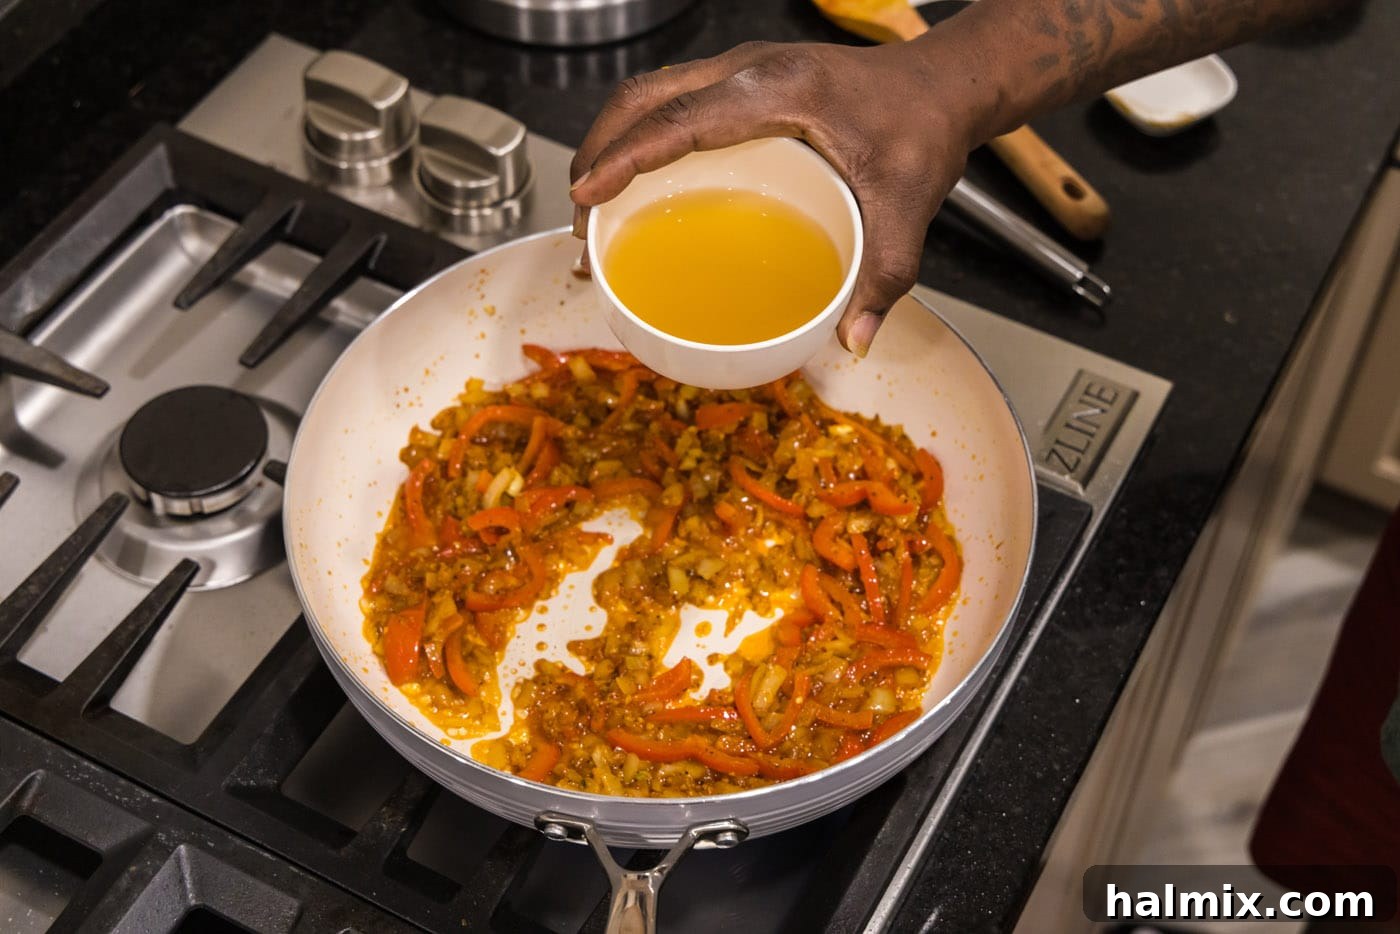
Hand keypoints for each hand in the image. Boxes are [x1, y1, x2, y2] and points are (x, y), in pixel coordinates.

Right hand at [568, 39, 994, 356]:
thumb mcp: (909, 208)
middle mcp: (750, 69)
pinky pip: (673, 100)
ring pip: (651, 93)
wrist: (942, 85)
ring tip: (594, 207)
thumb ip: (884, 275)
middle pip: (645, 97)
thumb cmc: (922, 130)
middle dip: (599, 153)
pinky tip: (639, 183)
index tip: (584, 194)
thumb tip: (852, 339)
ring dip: (613, 142)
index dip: (624, 155)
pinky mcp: (743, 80)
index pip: (681, 117)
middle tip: (580, 221)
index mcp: (780, 91)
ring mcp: (742, 69)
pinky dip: (641, 137)